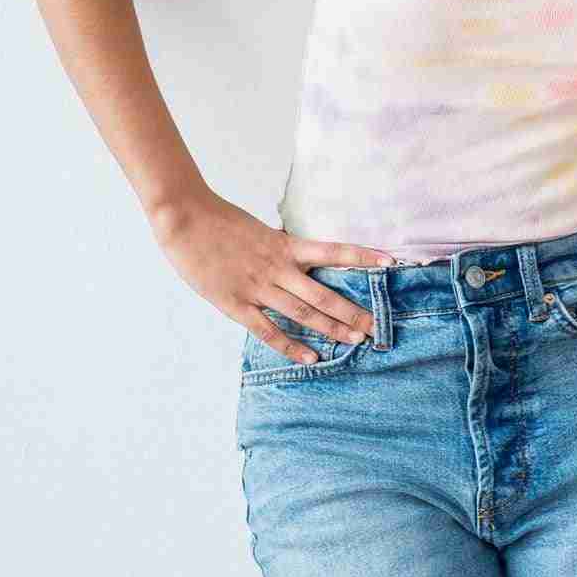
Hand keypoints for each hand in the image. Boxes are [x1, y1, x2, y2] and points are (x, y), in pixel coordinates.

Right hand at [151, 189, 395, 365]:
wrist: (184, 219)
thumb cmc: (221, 222)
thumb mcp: (261, 231)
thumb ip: (282, 246)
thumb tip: (302, 254)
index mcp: (287, 245)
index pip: (335, 250)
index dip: (364, 256)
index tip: (391, 262)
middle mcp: (278, 267)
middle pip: (324, 293)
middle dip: (354, 311)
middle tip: (378, 327)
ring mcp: (258, 287)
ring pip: (303, 313)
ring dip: (331, 328)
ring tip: (356, 341)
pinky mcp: (235, 303)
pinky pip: (268, 329)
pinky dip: (290, 346)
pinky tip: (312, 357)